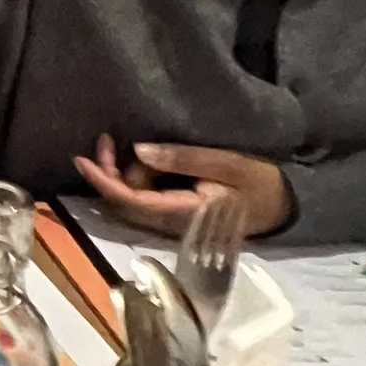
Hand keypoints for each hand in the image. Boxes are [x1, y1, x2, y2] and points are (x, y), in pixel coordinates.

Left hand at [72, 136, 293, 237]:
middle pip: (124, 204)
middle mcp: (171, 224)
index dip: (103, 183)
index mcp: (183, 214)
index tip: (82, 159)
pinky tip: (144, 160)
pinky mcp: (175, 216)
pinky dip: (137, 180)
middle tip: (107, 140)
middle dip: (108, 174)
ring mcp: (172, 223)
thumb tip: (138, 151)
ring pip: (132, 202)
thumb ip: (183, 159)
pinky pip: (144, 200)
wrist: (284, 207)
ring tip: (132, 146)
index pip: (131, 202)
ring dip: (124, 174)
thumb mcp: (227, 164)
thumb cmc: (259, 184)